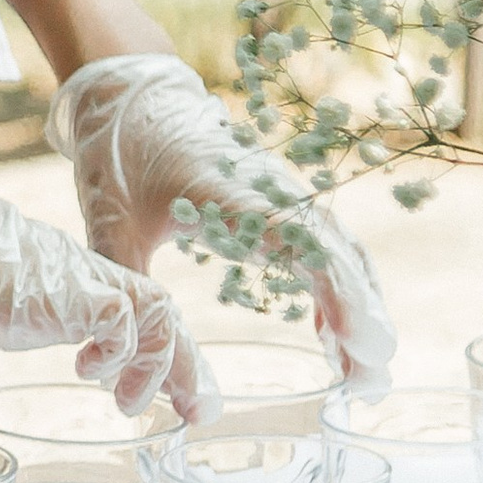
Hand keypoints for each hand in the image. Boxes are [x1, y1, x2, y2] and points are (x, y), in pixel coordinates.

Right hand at [0, 164, 207, 431]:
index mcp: (59, 283)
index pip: (128, 312)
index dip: (151, 353)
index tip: (164, 395)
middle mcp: (80, 279)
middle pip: (158, 314)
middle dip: (184, 367)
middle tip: (198, 413)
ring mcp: (79, 282)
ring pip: (156, 313)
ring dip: (162, 365)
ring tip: (134, 407)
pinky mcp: (70, 292)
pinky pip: (123, 320)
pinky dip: (119, 353)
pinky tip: (87, 372)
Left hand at [50, 52, 394, 395]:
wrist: (132, 94)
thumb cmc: (119, 159)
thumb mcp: (110, 234)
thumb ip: (128, 305)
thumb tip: (122, 388)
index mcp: (233, 193)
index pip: (305, 245)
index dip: (339, 296)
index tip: (359, 345)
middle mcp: (271, 190)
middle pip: (338, 254)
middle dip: (363, 319)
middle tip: (371, 384)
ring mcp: (281, 193)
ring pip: (340, 252)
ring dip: (357, 308)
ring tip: (361, 374)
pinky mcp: (278, 201)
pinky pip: (324, 246)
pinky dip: (338, 289)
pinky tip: (330, 336)